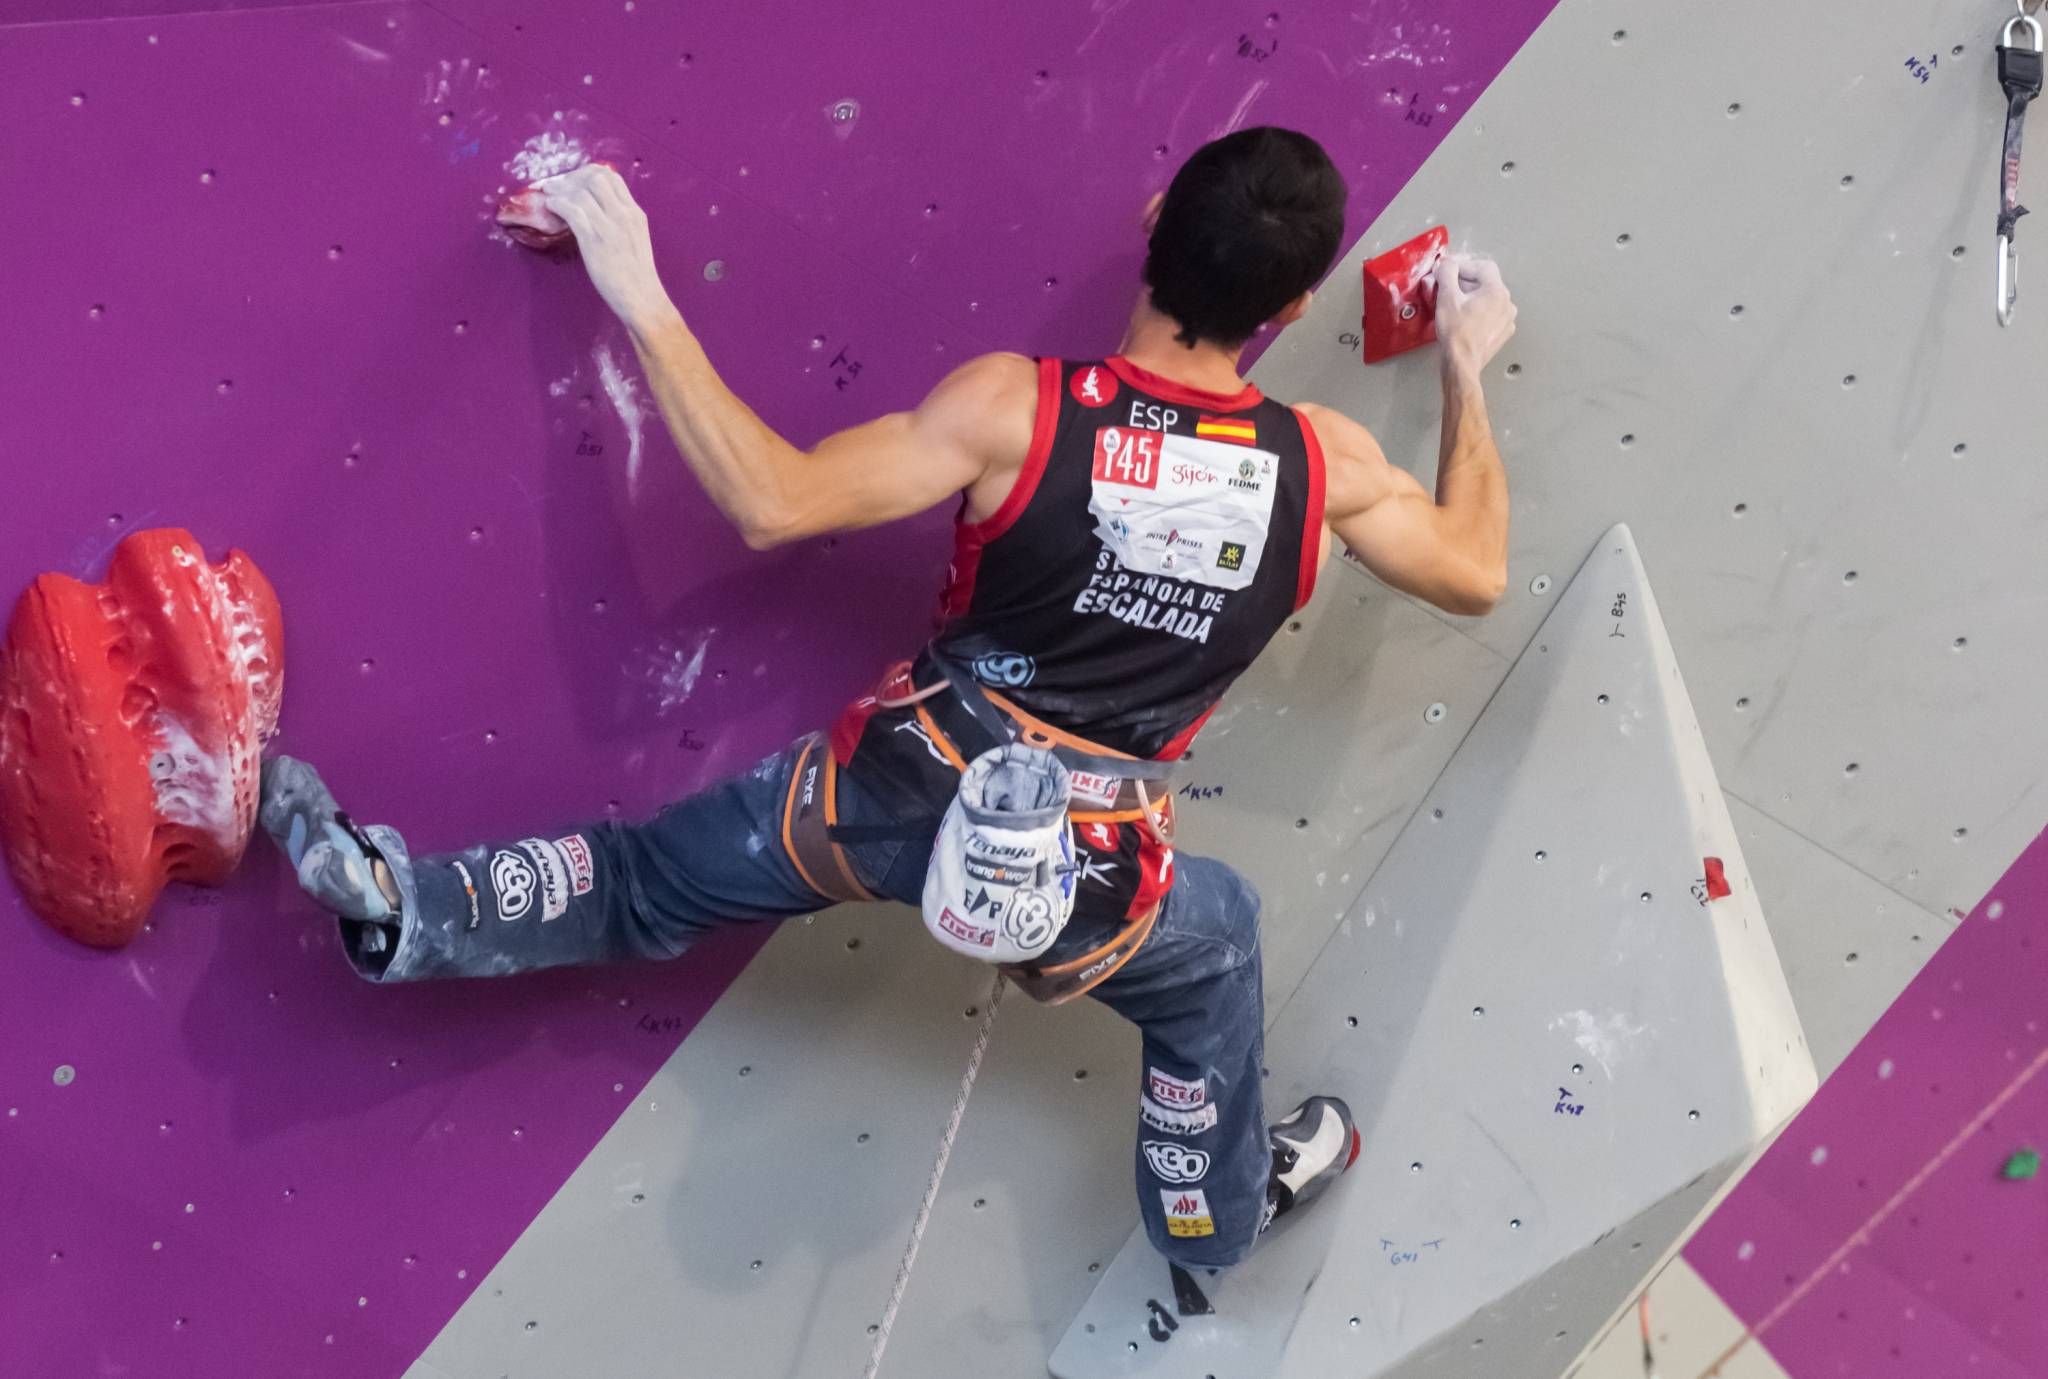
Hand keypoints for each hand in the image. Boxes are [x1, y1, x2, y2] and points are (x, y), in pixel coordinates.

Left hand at [536, 164, 676, 332]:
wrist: (641, 297)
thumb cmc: (636, 273)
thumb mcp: (635, 237)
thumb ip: (619, 220)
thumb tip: (596, 208)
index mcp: (634, 212)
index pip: (611, 176)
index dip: (587, 173)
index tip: (574, 181)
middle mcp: (624, 214)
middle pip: (595, 177)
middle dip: (572, 177)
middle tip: (559, 187)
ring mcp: (609, 226)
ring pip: (581, 192)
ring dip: (560, 189)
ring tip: (549, 195)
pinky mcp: (594, 240)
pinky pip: (572, 211)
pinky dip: (557, 204)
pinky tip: (551, 207)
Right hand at [1433, 253, 1515, 374]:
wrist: (1462, 363)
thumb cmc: (1456, 333)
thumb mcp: (1447, 297)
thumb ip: (1447, 273)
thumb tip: (1447, 263)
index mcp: (1497, 291)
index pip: (1482, 267)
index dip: (1464, 266)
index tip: (1449, 271)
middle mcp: (1507, 303)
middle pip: (1487, 282)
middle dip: (1466, 282)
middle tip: (1448, 288)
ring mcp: (1507, 319)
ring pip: (1489, 299)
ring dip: (1472, 297)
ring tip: (1455, 305)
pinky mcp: (1502, 333)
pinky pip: (1491, 314)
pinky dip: (1479, 312)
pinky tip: (1464, 319)